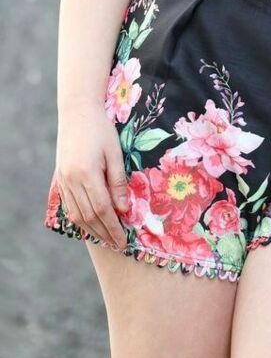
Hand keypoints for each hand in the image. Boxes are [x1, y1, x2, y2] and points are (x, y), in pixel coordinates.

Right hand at [54, 102, 129, 249]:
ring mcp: (63, 181)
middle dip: (104, 233)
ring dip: (92, 230)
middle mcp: (71, 180)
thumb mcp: (115, 152)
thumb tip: (124, 209)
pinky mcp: (60, 179)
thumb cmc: (101, 130)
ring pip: (76, 215)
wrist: (77, 113)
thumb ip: (118, 181)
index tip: (124, 240)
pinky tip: (90, 224)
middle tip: (118, 245)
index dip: (113, 227)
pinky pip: (69, 206)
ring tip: (106, 238)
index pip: (102, 209)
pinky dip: (80, 219)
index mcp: (87, 173)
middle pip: (89, 216)